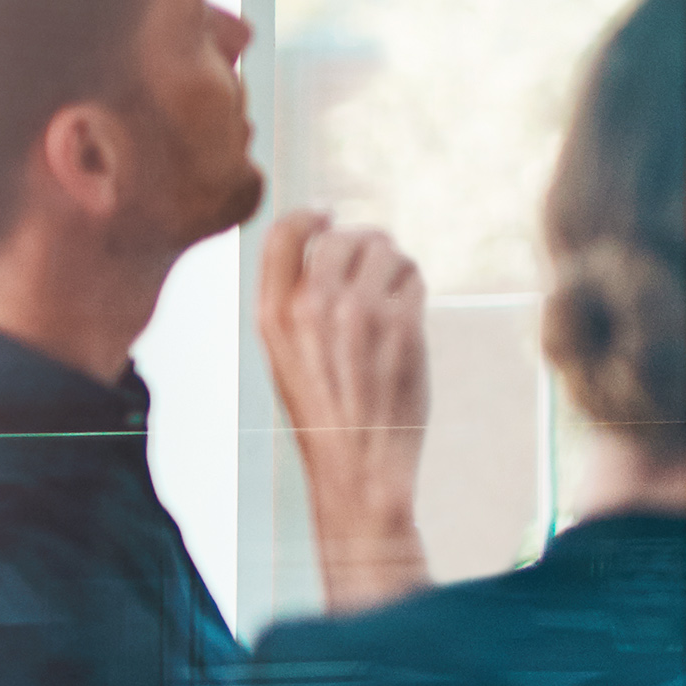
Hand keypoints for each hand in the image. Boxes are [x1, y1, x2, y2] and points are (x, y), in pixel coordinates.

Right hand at [256, 209, 433, 602]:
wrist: (358, 469)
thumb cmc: (325, 414)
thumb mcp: (287, 355)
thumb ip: (298, 301)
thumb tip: (332, 240)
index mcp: (272, 315)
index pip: (283, 232)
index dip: (310, 216)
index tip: (328, 217)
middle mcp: (311, 305)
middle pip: (343, 235)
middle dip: (364, 244)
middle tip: (374, 267)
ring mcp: (359, 312)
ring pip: (385, 250)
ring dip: (394, 265)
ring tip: (391, 297)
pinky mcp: (402, 324)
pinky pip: (412, 276)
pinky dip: (413, 288)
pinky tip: (407, 315)